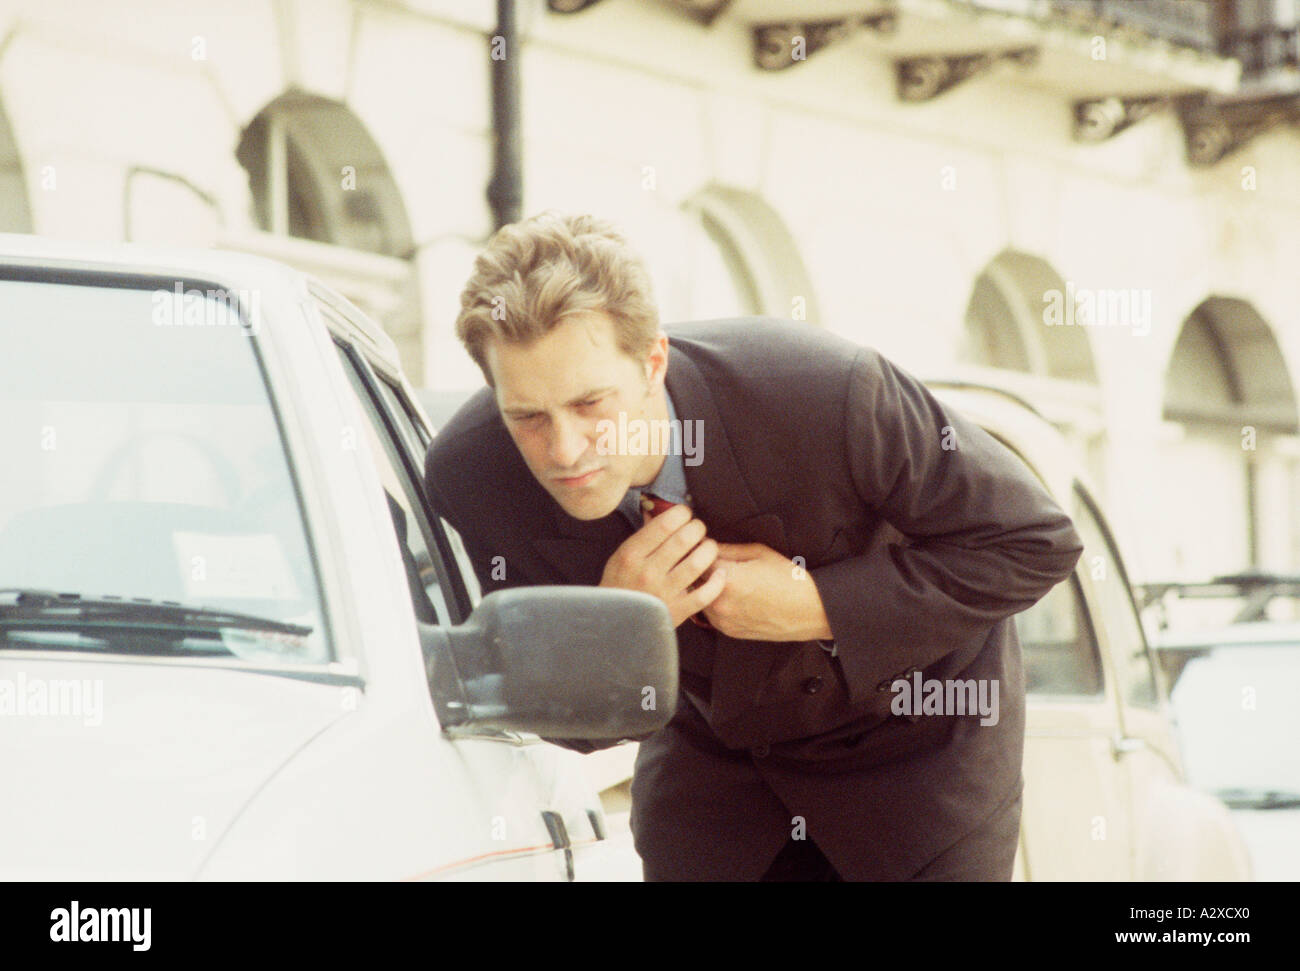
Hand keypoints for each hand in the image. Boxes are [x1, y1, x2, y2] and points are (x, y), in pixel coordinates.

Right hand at [599, 503, 726, 627]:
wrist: (614, 622)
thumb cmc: (620, 584)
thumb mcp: (621, 555)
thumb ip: (643, 534)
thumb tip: (659, 507)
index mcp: (632, 554)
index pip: (664, 524)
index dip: (681, 513)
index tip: (685, 514)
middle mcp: (647, 572)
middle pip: (684, 539)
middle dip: (697, 528)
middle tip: (698, 529)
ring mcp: (663, 593)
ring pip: (697, 563)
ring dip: (709, 549)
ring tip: (708, 547)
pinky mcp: (678, 611)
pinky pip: (705, 594)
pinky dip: (717, 581)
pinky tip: (719, 572)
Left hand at [702, 542, 832, 641]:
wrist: (809, 611)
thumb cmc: (789, 578)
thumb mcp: (760, 553)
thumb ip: (729, 549)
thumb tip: (708, 544)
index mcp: (727, 578)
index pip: (698, 558)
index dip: (701, 550)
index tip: (704, 545)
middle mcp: (720, 601)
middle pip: (695, 580)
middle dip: (701, 569)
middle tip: (713, 561)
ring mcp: (723, 620)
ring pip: (700, 598)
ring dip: (706, 588)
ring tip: (724, 579)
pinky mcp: (728, 631)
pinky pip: (711, 613)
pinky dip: (715, 603)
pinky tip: (731, 596)